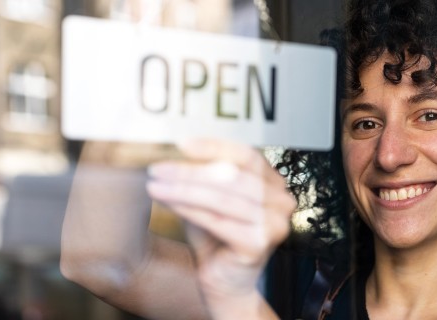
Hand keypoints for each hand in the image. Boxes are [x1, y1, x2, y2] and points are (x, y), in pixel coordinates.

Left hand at [146, 138, 295, 317]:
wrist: (225, 283)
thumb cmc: (216, 238)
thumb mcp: (208, 200)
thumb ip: (202, 177)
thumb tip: (173, 152)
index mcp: (274, 183)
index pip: (246, 155)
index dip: (213, 147)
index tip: (181, 143)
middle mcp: (281, 200)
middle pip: (231, 176)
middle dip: (189, 171)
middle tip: (157, 168)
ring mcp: (275, 223)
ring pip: (221, 197)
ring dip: (183, 189)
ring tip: (155, 185)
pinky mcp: (259, 243)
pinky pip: (217, 220)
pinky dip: (188, 209)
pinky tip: (167, 202)